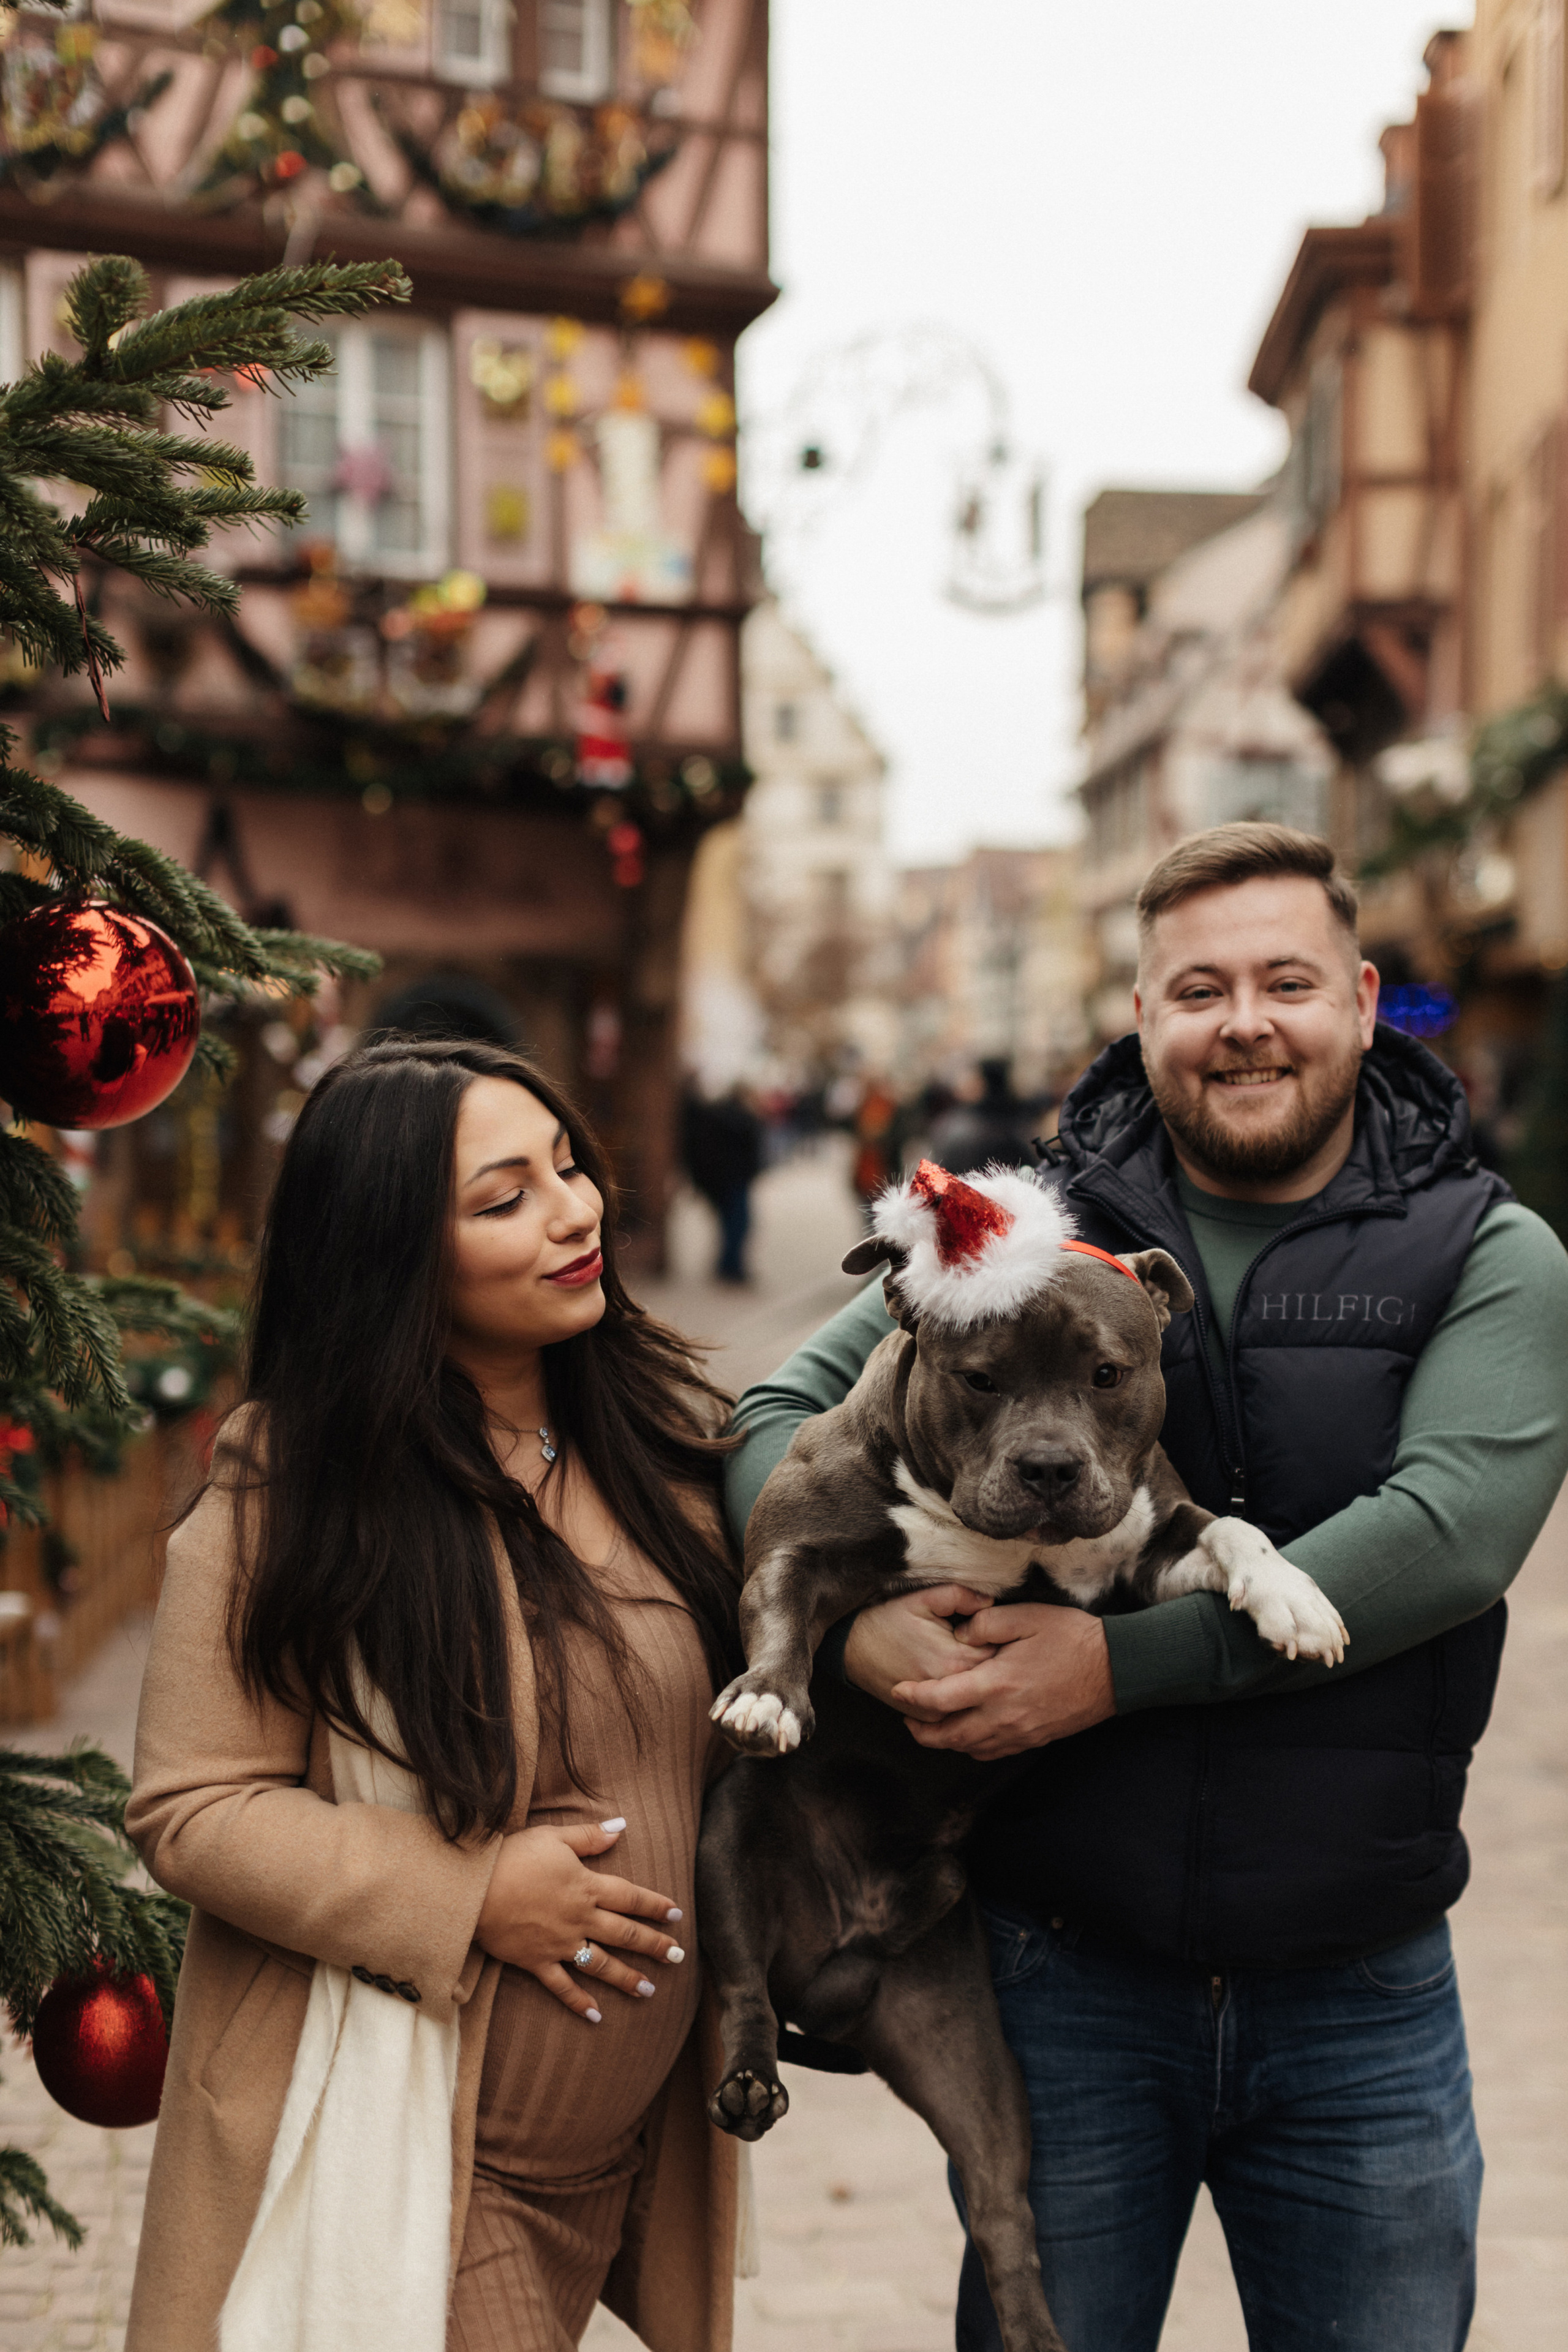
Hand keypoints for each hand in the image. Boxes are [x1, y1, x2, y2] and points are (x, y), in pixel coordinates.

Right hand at [474, 1818, 684, 2022]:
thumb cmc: (512, 1857)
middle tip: (677, 1956)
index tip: (676, 1914)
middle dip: (654, 1945)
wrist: (474, 1889)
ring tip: (649, 1990)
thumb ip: (589, 1837)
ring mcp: (559, 1944)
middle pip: (624, 1934)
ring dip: (627, 1978)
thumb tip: (621, 1827)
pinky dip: (579, 2002)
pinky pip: (562, 1987)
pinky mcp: (537, 1962)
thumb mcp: (553, 1837)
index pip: (630, 1898)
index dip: (655, 1906)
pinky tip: (596, 2015)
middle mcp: (579, 1918)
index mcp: (586, 1886)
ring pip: (602, 1964)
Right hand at [843, 1584, 998, 1707]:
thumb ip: (960, 1595)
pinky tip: (964, 1684)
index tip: (1001, 1631)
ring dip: (982, 1685)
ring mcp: (937, 1709)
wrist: (852, 1647)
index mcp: (955, 1658)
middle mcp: (949, 1689)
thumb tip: (991, 1602)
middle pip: (993, 1680)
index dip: (1003, 1641)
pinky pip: (959, 1714)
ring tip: (984, 1667)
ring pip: (977, 1701)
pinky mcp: (926, 1718)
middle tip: (996, 1647)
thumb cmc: (888, 1619)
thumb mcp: (923, 1598)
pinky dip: (965, 1701)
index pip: (1001, 1654)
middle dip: (998, 1665)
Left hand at [891, 1604, 1114, 1760]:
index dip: (913, 1697)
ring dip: (946, 1741)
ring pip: (970, 1748)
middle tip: (905, 1718)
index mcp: (997, 1683)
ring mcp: (1020, 1732)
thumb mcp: (1025, 1616)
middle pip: (949, 1736)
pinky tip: (969, 1733)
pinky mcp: (1033, 1738)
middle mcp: (1004, 1715)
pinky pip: (993, 1751)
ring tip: (932, 1726)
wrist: (1115, 1670)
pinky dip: (973, 1746)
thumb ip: (985, 1623)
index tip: (897, 1690)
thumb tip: (958, 1635)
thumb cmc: (1071, 1638)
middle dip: (921, 1731)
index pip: (941, 1699)